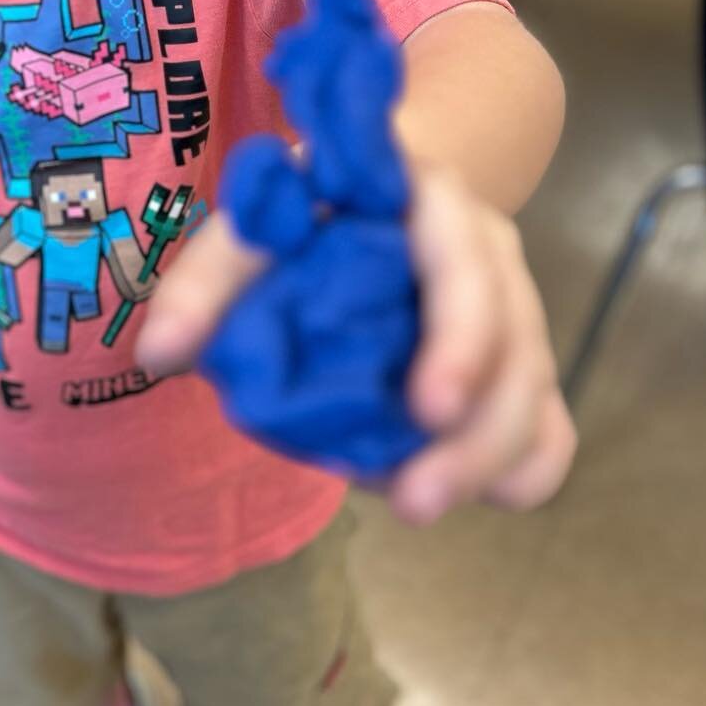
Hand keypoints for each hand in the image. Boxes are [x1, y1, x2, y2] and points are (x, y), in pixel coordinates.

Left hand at [135, 161, 575, 524]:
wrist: (358, 204)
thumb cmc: (301, 217)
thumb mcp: (251, 229)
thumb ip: (204, 281)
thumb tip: (158, 354)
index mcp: (429, 200)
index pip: (464, 260)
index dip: (459, 336)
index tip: (427, 409)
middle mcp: (489, 253)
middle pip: (516, 345)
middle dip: (475, 435)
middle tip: (415, 501)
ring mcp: (512, 313)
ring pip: (534, 395)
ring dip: (484, 462)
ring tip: (413, 505)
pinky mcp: (517, 369)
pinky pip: (548, 428)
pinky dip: (522, 469)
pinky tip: (474, 498)